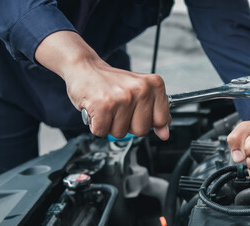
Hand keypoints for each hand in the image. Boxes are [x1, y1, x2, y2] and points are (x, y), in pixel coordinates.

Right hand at [35, 31, 170, 139]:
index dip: (147, 121)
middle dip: (128, 125)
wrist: (84, 68)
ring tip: (108, 108)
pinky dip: (97, 125)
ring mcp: (123, 97)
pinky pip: (102, 132)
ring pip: (120, 133)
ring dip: (110, 125)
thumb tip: (164, 134)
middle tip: (119, 109)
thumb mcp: (140, 93)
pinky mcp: (103, 105)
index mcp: (154, 85)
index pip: (161, 120)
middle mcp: (141, 89)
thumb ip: (155, 113)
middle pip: (141, 131)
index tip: (137, 112)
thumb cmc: (111, 82)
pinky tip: (97, 110)